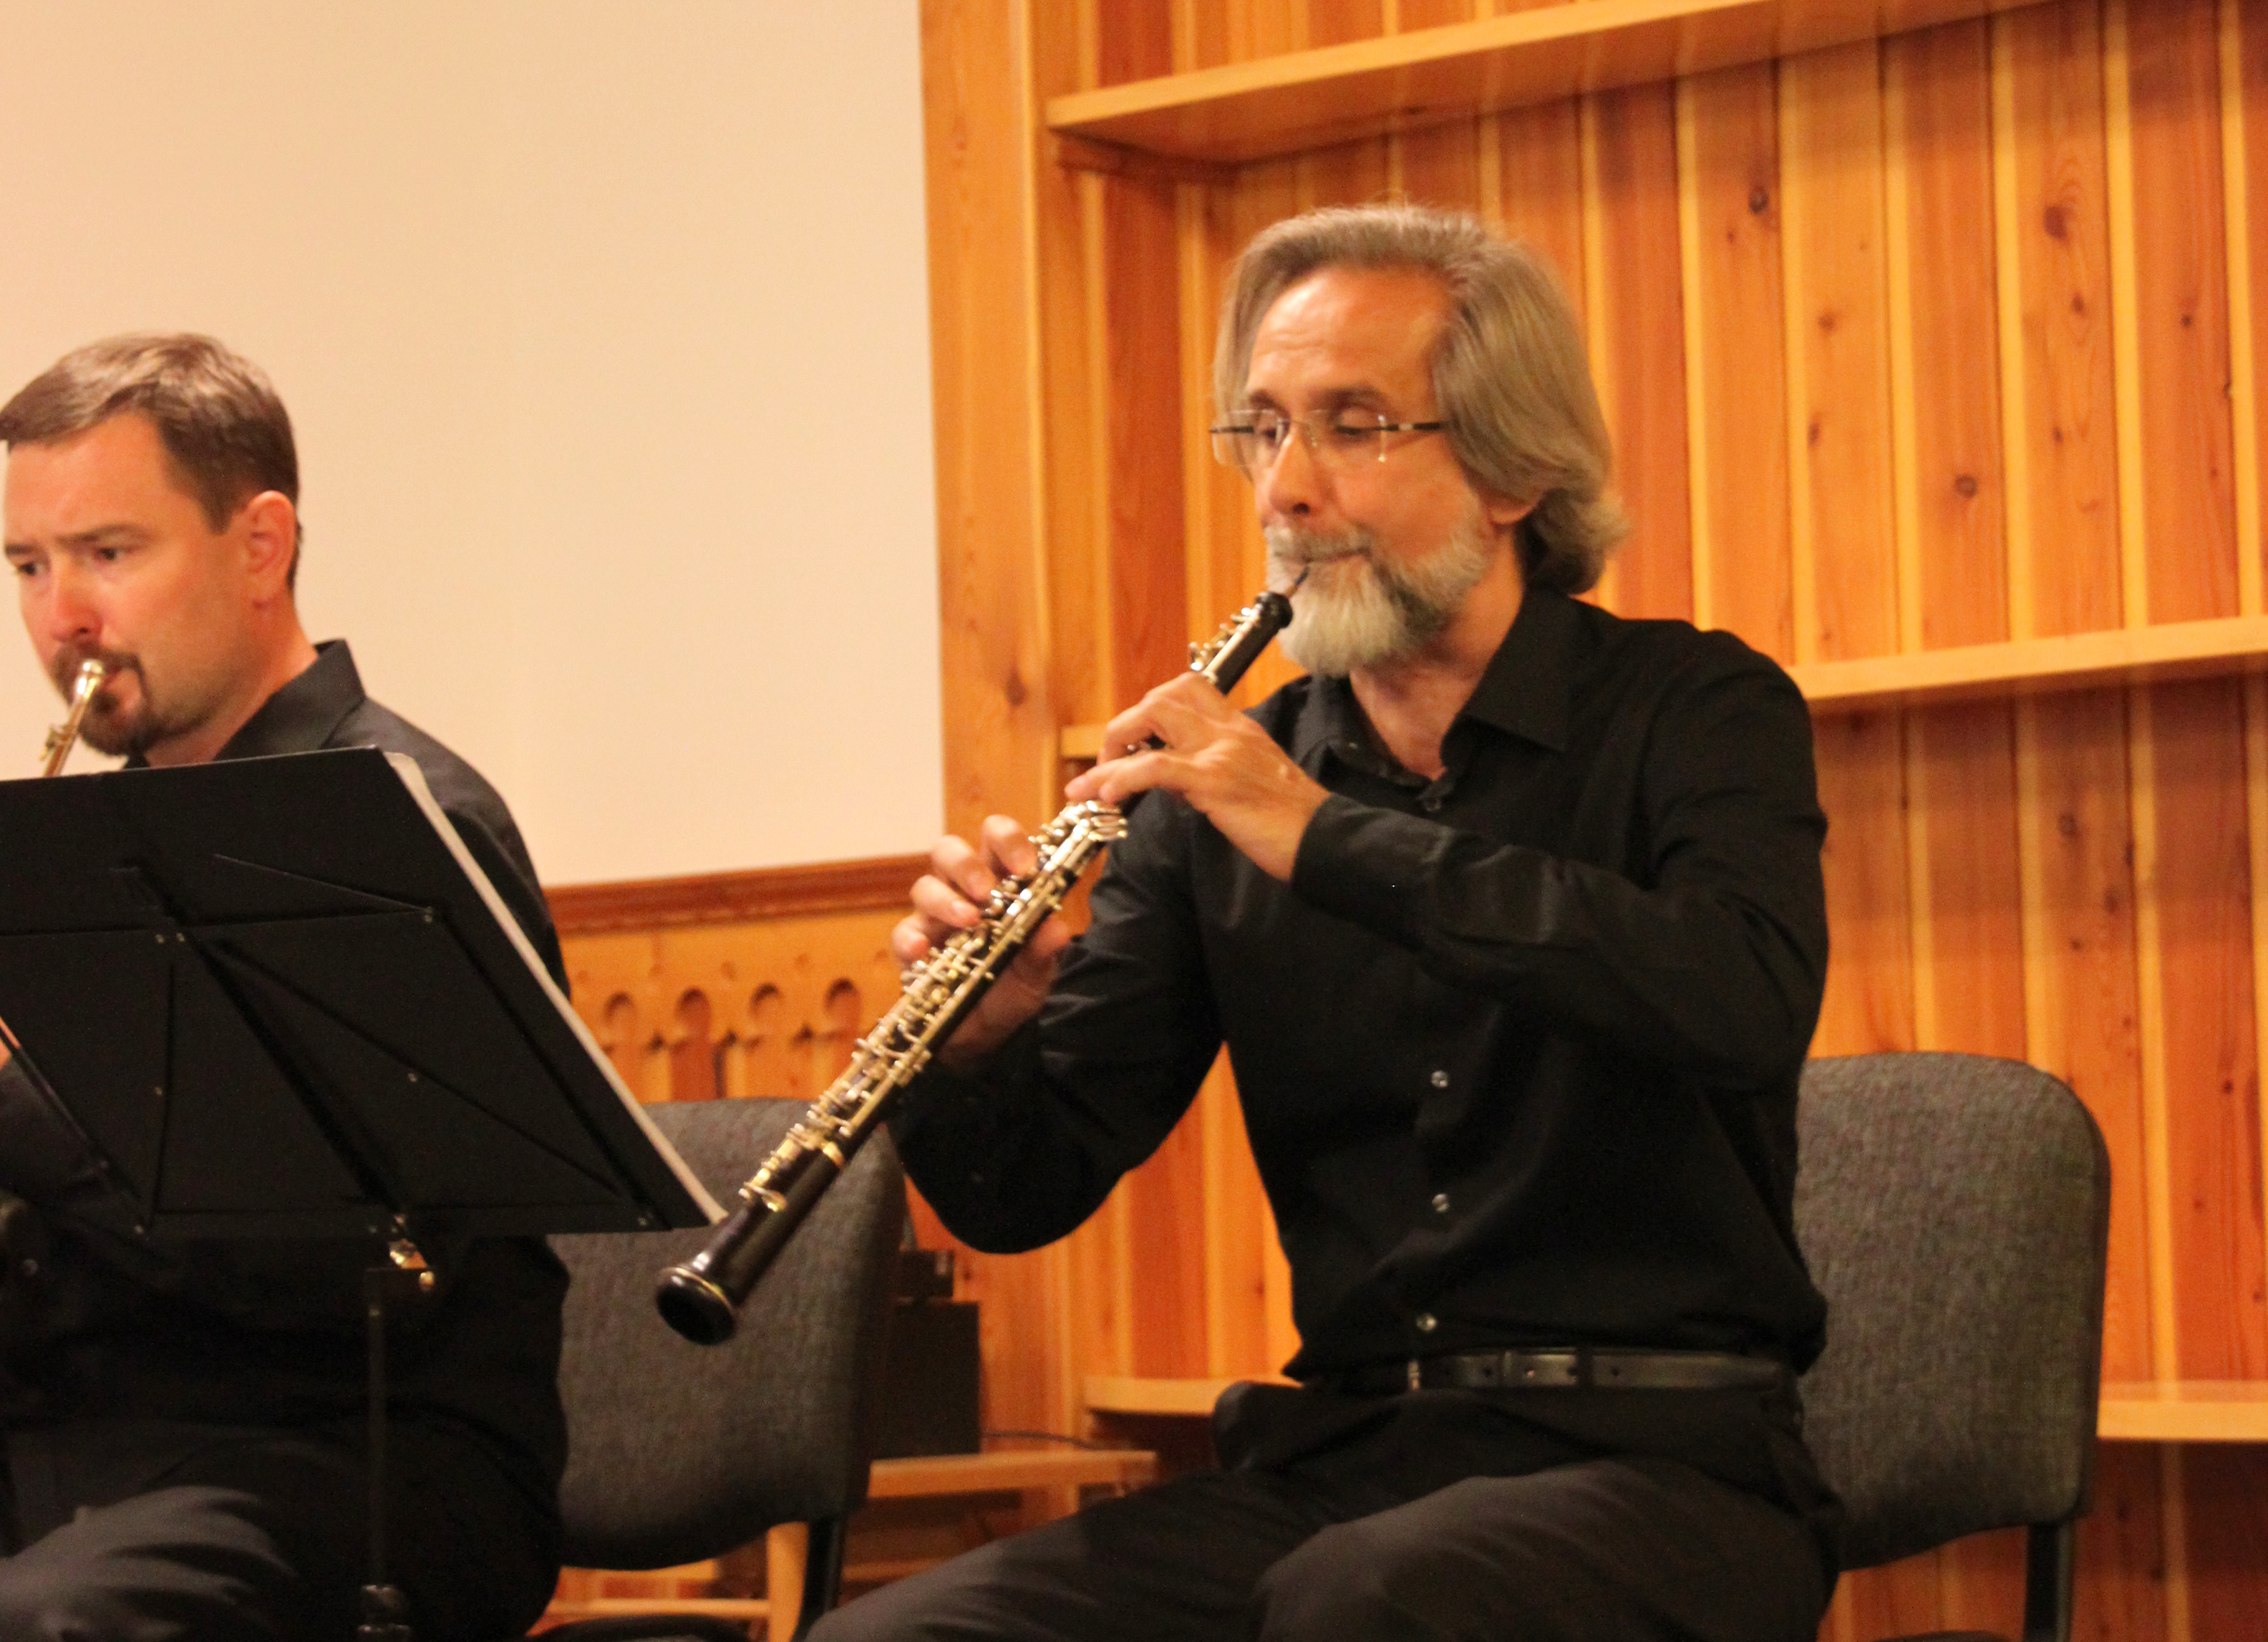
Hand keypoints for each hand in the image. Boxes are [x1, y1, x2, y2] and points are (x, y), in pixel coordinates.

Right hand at [891, 817, 1070, 1065]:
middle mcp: (961, 891)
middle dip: (967, 864)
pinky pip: (903, 933)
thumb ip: (1044, 951)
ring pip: (925, 884)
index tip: (1026, 867)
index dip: (1008, 841)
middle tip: (987, 891)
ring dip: (945, 899)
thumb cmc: (1011, 989)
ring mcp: (933, 918)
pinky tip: (924, 950)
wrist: (984, 1035)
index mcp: (998, 883)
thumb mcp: (1036, 975)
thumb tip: (1056, 929)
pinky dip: (911, 938)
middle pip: (950, 851)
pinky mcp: (911, 947)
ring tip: (968, 922)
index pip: (997, 841)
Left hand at [1064, 674, 1326, 880]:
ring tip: (1092, 784)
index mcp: (1240, 729)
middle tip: (1108, 764)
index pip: (1189, 687)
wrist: (1328, 842)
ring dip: (1112, 751)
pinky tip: (1107, 798)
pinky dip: (1122, 779)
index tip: (1134, 742)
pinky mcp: (1216, 782)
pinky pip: (1155, 768)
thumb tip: (1175, 782)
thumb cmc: (1294, 823)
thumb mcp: (1254, 783)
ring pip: (1151, 720)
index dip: (1151, 707)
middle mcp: (1229, 731)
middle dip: (1123, 727)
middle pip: (1162, 697)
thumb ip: (1215, 773)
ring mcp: (1222, 753)